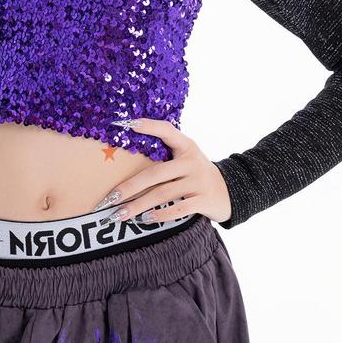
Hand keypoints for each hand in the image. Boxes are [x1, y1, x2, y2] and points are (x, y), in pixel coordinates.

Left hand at [92, 118, 232, 225]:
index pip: (167, 130)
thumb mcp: (188, 157)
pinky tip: (146, 219)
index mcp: (186, 146)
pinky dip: (160, 215)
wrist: (232, 191)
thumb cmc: (197, 173)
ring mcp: (198, 181)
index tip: (128, 123)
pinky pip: (178, 209)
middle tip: (109, 199)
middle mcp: (192, 162)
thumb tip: (126, 161)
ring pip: (162, 194)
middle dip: (129, 188)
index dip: (149, 126)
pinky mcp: (204, 200)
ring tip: (120, 214)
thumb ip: (166, 154)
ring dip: (138, 206)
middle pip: (154, 174)